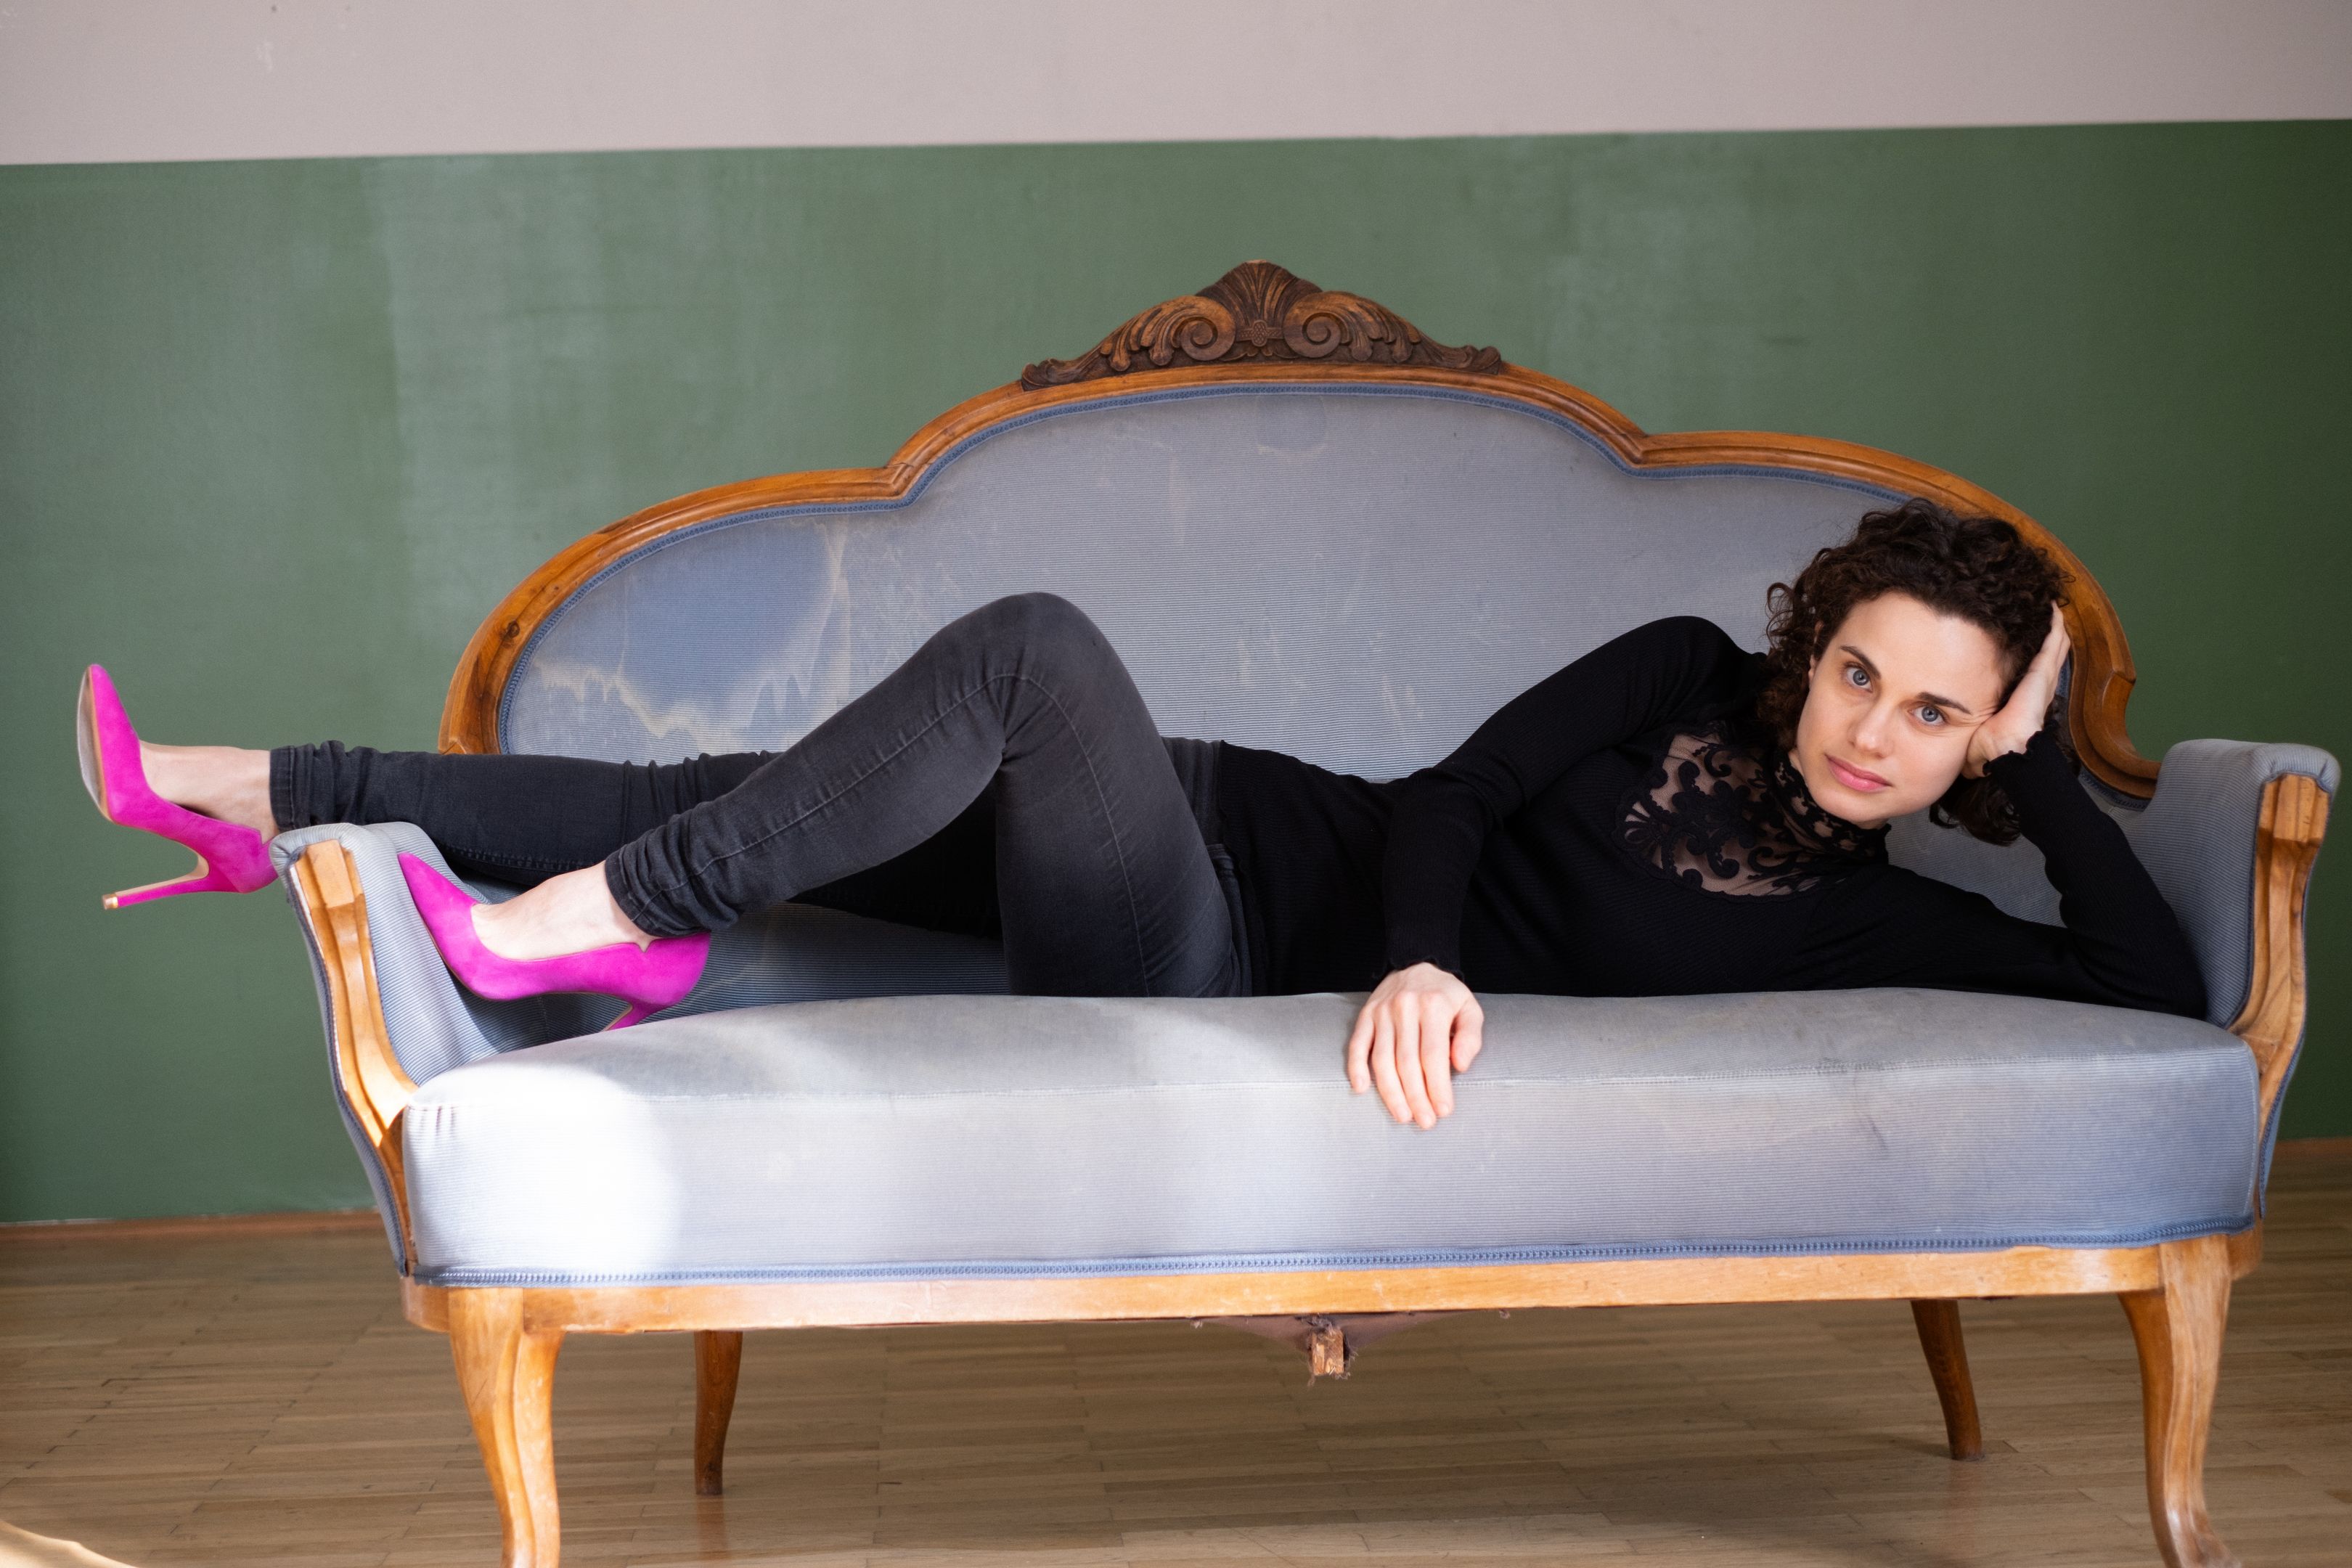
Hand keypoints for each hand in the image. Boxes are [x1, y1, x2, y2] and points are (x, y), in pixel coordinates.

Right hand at [1345, 963, 1484, 1128]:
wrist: (1416, 962)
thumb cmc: (1446, 994)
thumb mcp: (1469, 1008)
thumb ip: (1470, 1036)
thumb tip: (1461, 1065)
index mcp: (1433, 1007)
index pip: (1433, 1055)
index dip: (1437, 1086)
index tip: (1443, 1110)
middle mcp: (1405, 1008)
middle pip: (1407, 1062)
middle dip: (1416, 1096)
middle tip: (1424, 1121)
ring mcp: (1382, 1012)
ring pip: (1382, 1059)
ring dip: (1391, 1091)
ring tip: (1402, 1115)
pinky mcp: (1366, 1015)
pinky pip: (1357, 1044)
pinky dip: (1356, 1068)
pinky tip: (1361, 1089)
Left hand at [1965, 603, 2068, 777]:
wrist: (2007, 751)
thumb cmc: (1991, 749)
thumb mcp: (1976, 733)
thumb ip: (1969, 733)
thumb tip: (1956, 751)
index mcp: (2024, 700)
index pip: (2031, 672)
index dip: (2029, 655)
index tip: (2021, 638)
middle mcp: (2039, 687)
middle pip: (2047, 654)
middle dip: (2044, 634)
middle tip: (2040, 612)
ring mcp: (2043, 679)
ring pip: (2053, 646)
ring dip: (2052, 626)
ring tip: (2047, 604)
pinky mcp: (2043, 673)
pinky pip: (2052, 643)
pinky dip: (2054, 625)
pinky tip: (2053, 609)